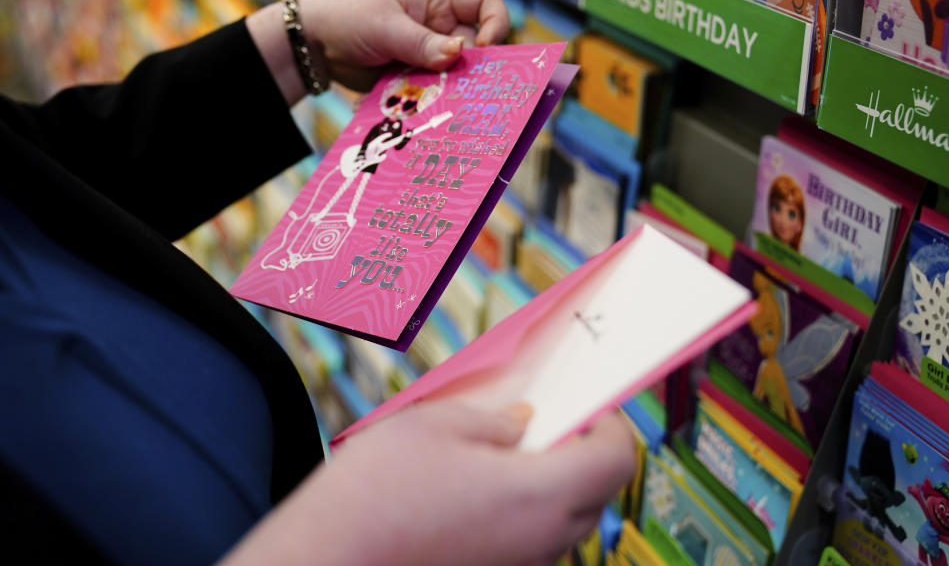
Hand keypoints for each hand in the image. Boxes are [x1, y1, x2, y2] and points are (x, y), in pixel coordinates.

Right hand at [221, 401, 635, 565]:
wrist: (327, 558)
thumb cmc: (377, 490)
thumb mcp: (437, 424)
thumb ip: (496, 420)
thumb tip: (525, 422)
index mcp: (538, 494)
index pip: (615, 461)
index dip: (613, 426)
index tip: (592, 403)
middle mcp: (540, 539)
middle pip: (595, 494)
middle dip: (582, 453)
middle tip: (545, 422)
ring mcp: (518, 564)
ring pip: (563, 521)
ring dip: (552, 483)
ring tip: (502, 453)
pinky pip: (530, 540)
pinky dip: (523, 510)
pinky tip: (477, 490)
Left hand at [247, 0, 509, 102]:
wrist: (312, 45)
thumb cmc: (348, 18)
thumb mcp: (385, 27)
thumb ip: (421, 43)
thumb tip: (459, 55)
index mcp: (437, 3)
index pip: (483, 3)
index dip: (494, 22)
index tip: (480, 50)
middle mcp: (439, 30)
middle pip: (474, 51)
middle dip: (472, 71)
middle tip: (465, 91)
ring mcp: (427, 58)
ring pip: (454, 79)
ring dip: (448, 94)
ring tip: (436, 108)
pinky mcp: (413, 83)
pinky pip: (431, 97)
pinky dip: (427, 107)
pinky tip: (415, 116)